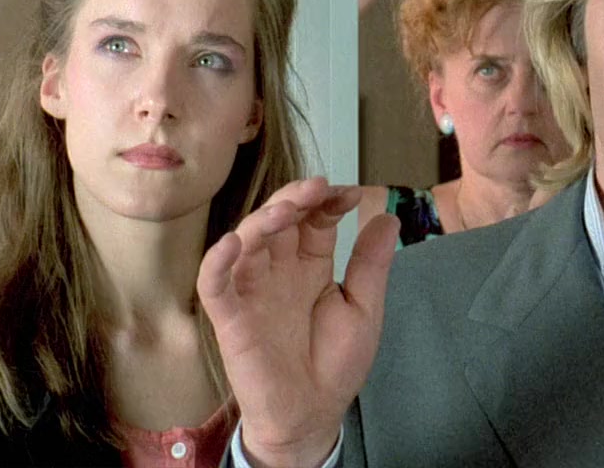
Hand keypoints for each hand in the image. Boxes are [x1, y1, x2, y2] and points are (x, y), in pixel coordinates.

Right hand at [198, 178, 400, 467]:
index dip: (328, 202)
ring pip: (247, 242)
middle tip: (316, 188)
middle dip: (295, 199)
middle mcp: (278, 271)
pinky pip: (215, 285)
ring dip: (263, 220)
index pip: (314, 221)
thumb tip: (389, 216)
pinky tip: (231, 243)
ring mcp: (252, 291)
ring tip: (285, 210)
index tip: (351, 193)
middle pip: (279, 221)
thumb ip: (371, 264)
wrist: (312, 415)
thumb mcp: (364, 308)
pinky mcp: (230, 318)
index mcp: (311, 266)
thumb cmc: (335, 364)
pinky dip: (217, 262)